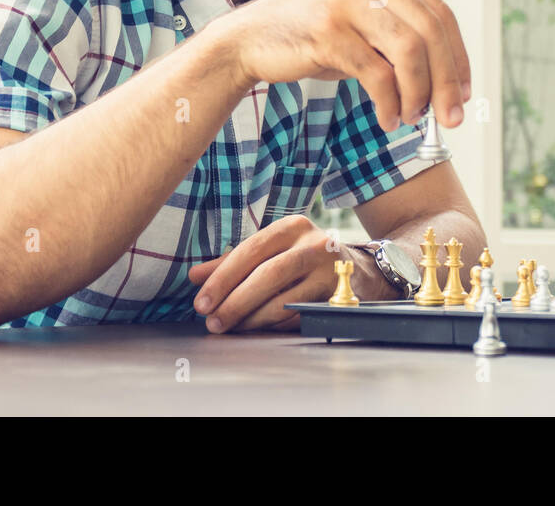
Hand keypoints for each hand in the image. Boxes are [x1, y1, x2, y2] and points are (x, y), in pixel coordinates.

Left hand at [187, 215, 340, 332]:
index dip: (222, 278)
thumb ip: (233, 261)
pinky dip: (274, 324)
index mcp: (291, 227)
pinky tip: (257, 328)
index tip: (201, 301)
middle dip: (235, 301)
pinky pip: (299, 315)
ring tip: (231, 327)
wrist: (359, 270)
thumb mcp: (272, 250)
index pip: (250, 250)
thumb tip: (195, 276)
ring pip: (284, 298)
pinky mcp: (338, 296)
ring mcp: (330, 271)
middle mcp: (313, 244)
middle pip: (268, 274)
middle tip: (213, 321)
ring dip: (252, 318)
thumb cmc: (304, 258)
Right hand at [221, 0, 470, 134]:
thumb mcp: (363, 23)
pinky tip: (388, 119)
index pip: (439, 14)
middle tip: (450, 119)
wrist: (249, 39)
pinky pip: (377, 73)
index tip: (463, 94)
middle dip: (446, 82)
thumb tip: (451, 80)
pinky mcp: (327, 29)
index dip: (458, 58)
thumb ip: (401, 34)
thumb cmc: (313, 36)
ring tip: (411, 118)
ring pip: (409, 51)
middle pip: (430, 32)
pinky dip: (390, 102)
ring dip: (419, 94)